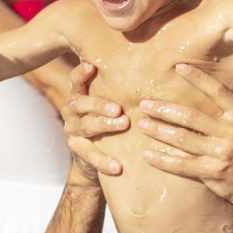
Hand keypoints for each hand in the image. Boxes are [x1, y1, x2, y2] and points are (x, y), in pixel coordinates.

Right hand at [59, 62, 126, 176]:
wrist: (98, 157)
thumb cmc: (112, 119)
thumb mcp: (115, 102)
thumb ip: (123, 87)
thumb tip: (159, 66)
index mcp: (80, 95)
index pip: (76, 81)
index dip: (81, 74)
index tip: (91, 66)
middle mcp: (73, 111)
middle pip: (81, 104)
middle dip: (99, 104)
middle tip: (118, 108)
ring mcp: (73, 131)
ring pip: (86, 126)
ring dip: (105, 125)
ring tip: (123, 124)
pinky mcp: (78, 150)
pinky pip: (90, 155)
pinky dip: (104, 161)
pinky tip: (118, 166)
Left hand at [137, 63, 232, 209]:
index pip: (217, 91)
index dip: (197, 78)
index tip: (178, 68)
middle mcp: (231, 132)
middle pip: (190, 116)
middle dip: (164, 109)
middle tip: (145, 104)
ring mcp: (221, 153)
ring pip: (181, 138)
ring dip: (158, 130)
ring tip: (142, 124)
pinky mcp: (213, 172)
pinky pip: (182, 165)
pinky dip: (163, 160)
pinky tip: (148, 155)